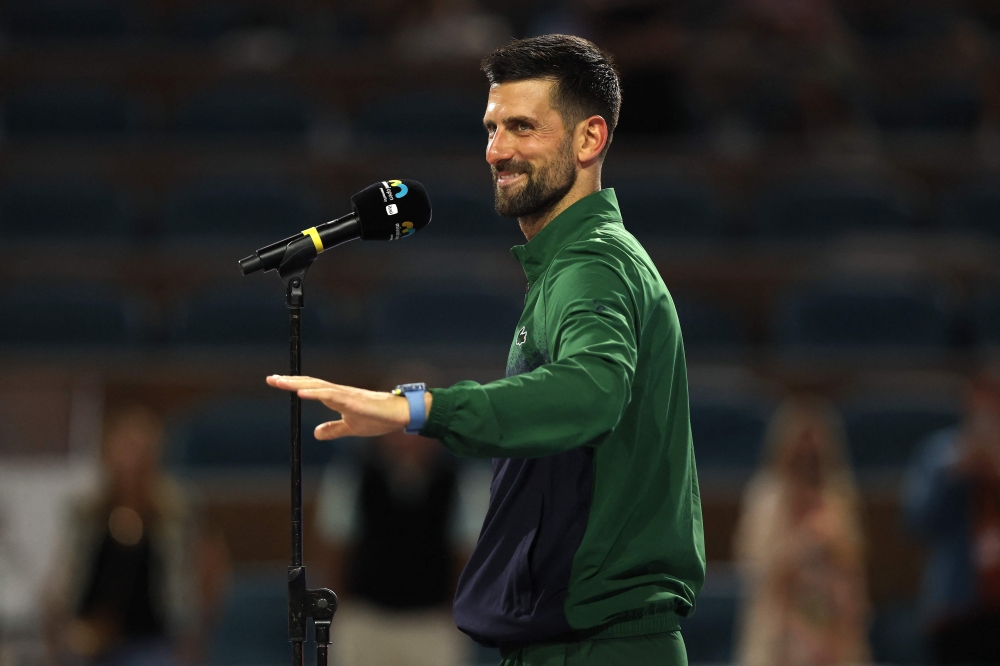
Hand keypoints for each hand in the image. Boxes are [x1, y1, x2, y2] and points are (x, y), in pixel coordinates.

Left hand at [267, 375, 410, 438]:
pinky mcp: (354, 401)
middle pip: (310, 383)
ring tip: (281, 382)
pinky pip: (331, 395)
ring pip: (318, 387)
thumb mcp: (351, 427)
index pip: (311, 388)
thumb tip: (316, 433)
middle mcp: (339, 392)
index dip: (294, 385)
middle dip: (290, 381)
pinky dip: (315, 393)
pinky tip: (302, 393)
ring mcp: (346, 395)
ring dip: (298, 384)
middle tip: (271, 378)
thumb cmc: (378, 418)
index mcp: (337, 397)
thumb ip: (334, 429)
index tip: (277, 382)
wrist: (400, 415)